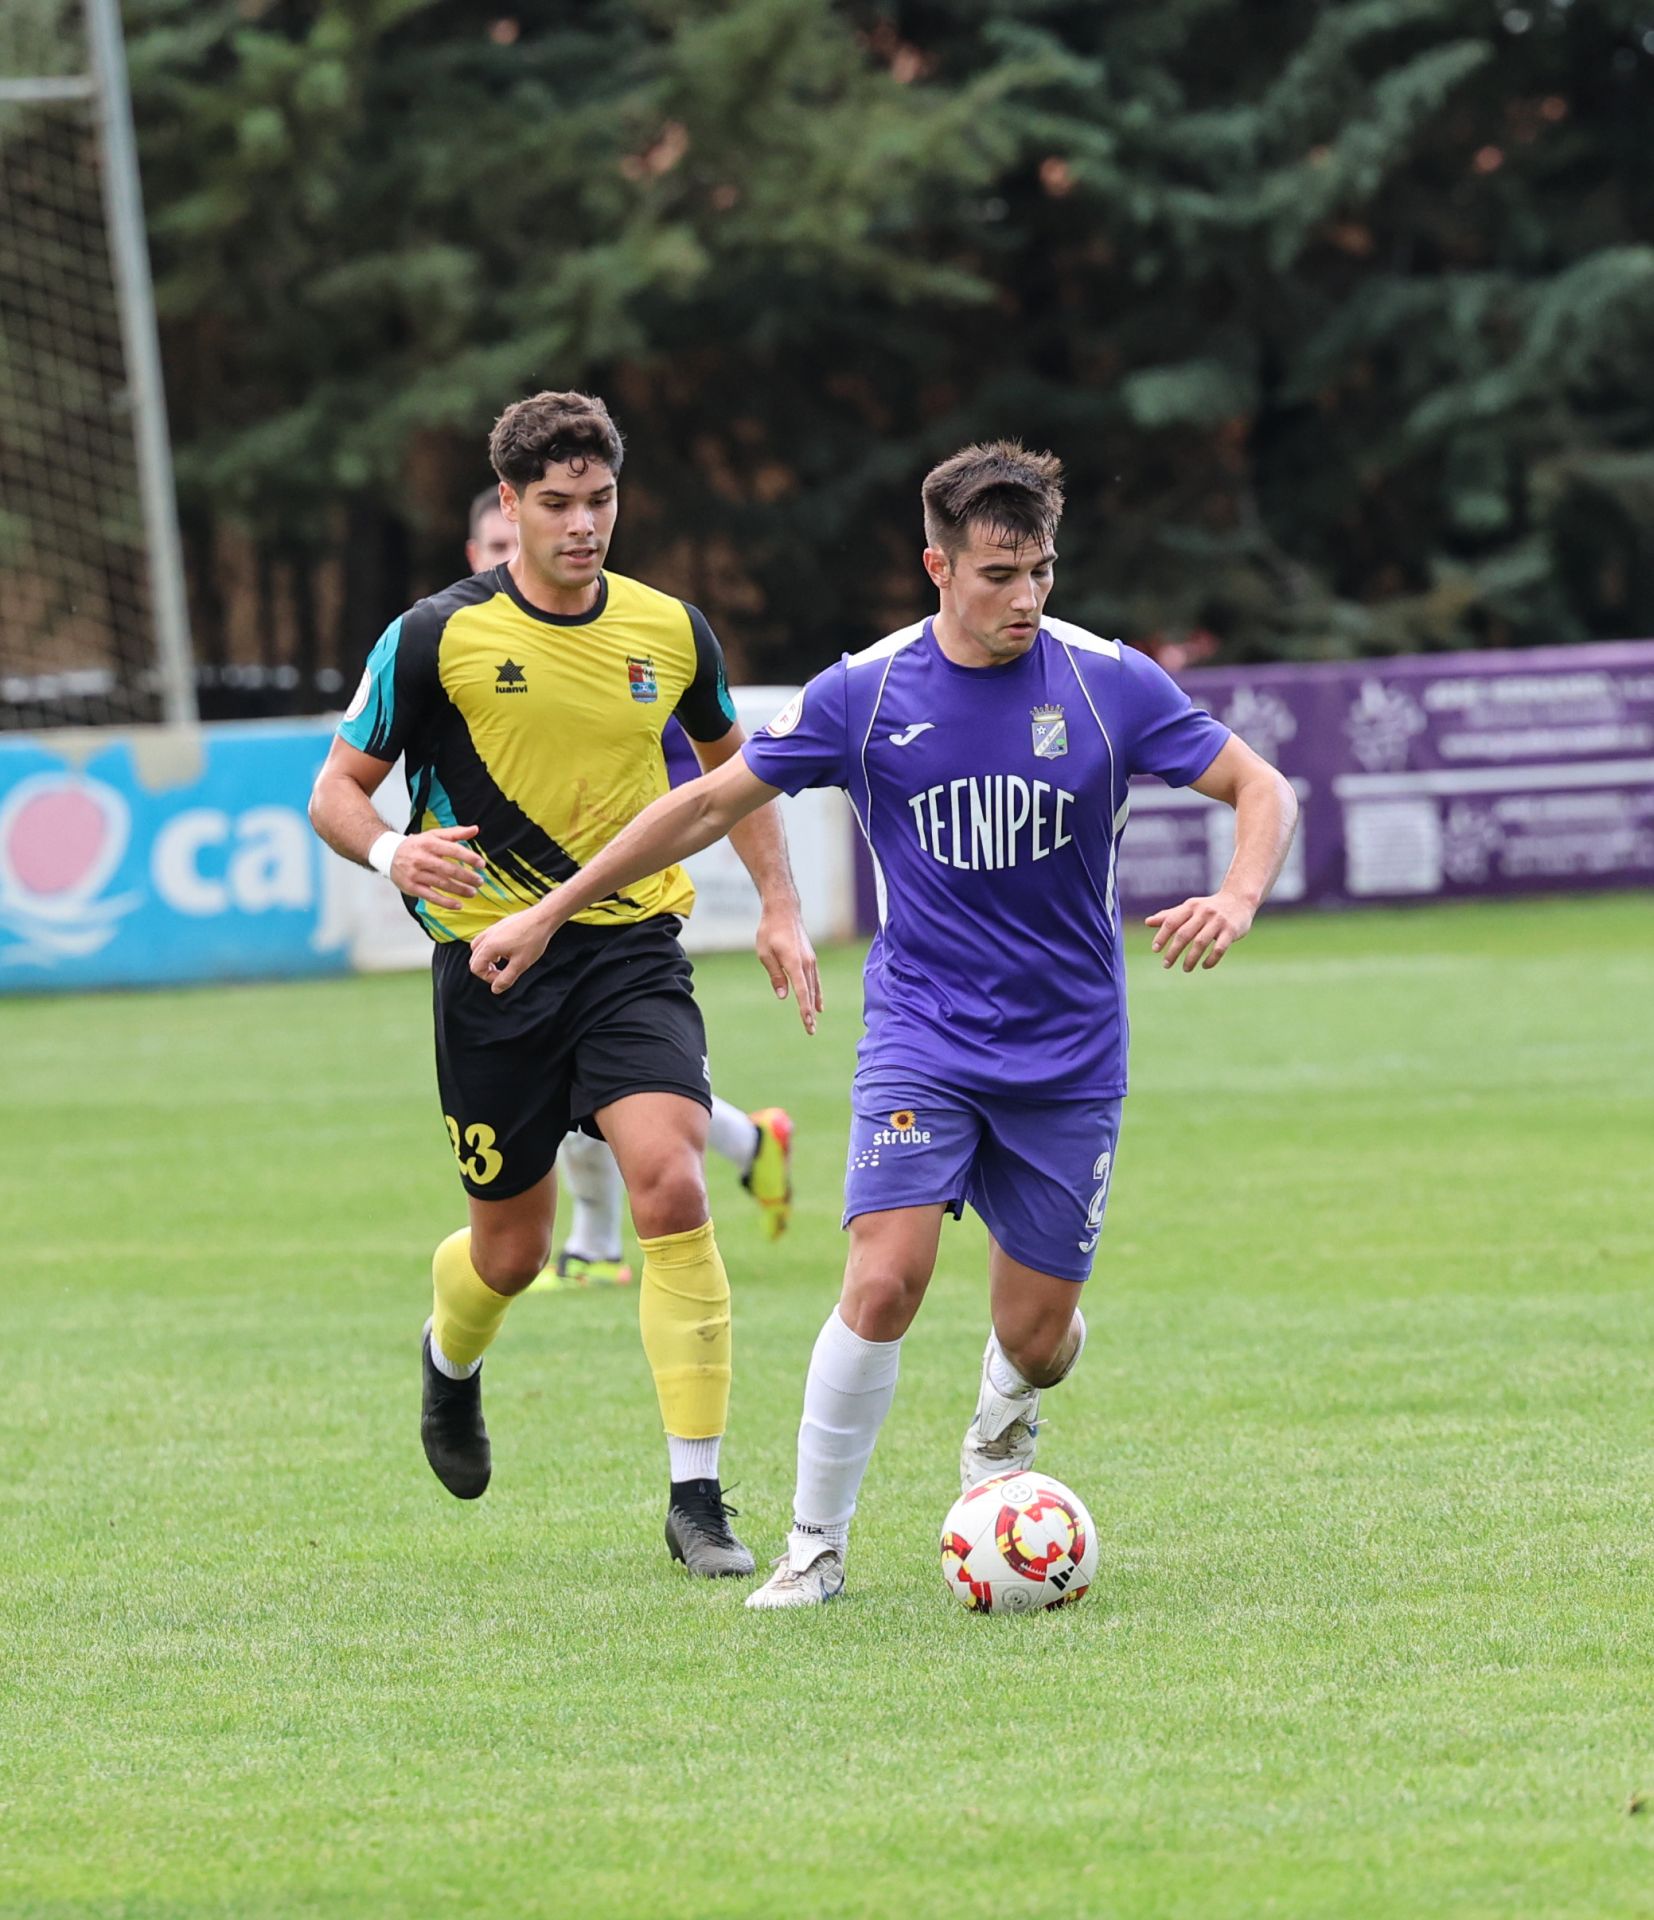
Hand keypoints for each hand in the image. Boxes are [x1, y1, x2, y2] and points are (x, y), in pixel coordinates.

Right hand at [389, 824, 486, 908]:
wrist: (388, 855)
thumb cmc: (417, 845)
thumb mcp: (434, 835)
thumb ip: (455, 833)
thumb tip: (475, 829)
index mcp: (429, 843)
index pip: (453, 850)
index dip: (469, 857)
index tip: (482, 864)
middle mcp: (422, 858)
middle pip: (449, 869)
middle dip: (467, 877)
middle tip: (480, 882)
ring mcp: (416, 874)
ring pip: (441, 884)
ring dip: (459, 890)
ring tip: (473, 893)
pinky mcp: (412, 887)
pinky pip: (431, 896)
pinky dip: (446, 902)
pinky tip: (458, 905)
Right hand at [468, 907, 556, 993]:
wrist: (543, 918)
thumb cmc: (533, 939)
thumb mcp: (521, 964)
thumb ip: (506, 978)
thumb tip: (496, 989)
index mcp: (489, 946)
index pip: (475, 968)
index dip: (488, 977)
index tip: (504, 976)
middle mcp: (486, 936)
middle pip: (474, 958)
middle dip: (486, 969)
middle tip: (503, 971)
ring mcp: (491, 929)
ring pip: (477, 948)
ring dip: (486, 958)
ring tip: (503, 961)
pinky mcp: (498, 925)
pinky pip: (486, 939)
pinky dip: (491, 948)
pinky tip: (507, 950)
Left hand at [756, 904, 822, 1035]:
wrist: (784, 911)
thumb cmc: (770, 931)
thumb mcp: (765, 954)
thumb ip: (775, 975)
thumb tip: (782, 996)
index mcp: (794, 962)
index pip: (801, 991)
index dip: (804, 1008)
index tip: (807, 1022)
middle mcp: (806, 963)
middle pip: (810, 992)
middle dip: (809, 1012)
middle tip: (810, 1031)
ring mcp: (810, 960)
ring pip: (814, 987)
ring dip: (814, 1005)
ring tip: (814, 1021)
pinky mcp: (810, 958)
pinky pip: (815, 980)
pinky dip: (817, 993)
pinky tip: (818, 1003)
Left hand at [1145, 888, 1254, 971]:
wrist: (1239, 899)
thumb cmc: (1209, 907)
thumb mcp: (1189, 907)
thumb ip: (1170, 915)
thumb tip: (1147, 922)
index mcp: (1191, 907)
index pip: (1172, 922)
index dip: (1162, 936)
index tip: (1155, 950)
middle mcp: (1204, 913)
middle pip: (1184, 934)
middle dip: (1173, 951)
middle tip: (1166, 965)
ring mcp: (1218, 922)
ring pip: (1201, 943)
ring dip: (1191, 958)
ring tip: (1185, 969)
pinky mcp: (1231, 931)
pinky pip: (1219, 949)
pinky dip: (1211, 959)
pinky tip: (1204, 966)